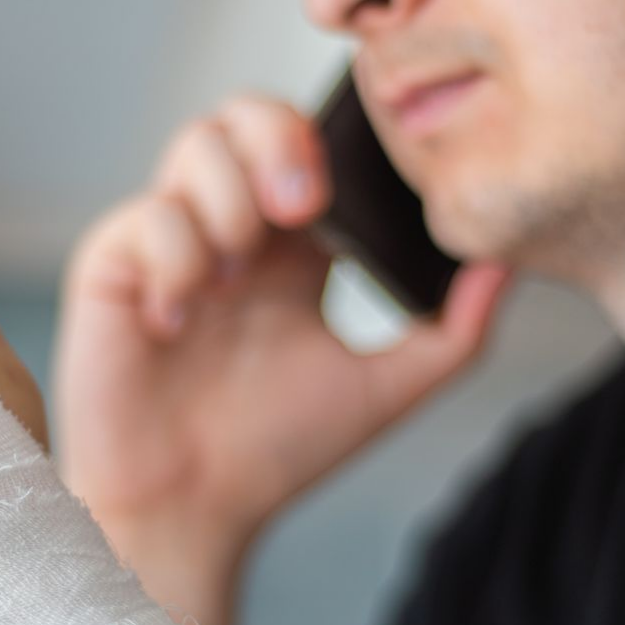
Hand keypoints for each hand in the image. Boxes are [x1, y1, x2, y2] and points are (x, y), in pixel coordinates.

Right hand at [54, 92, 512, 556]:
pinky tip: (181, 326)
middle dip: (280, 139)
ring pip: (196, 143)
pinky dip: (176, 262)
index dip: (336, 139)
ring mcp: (170, 240)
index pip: (313, 145)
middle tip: (304, 206)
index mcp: (294, 247)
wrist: (192, 511)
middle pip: (248, 113)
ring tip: (238, 275)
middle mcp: (231, 228)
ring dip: (229, 199)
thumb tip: (511, 261)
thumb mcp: (385, 389)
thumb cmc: (277, 453)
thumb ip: (454, 329)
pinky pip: (146, 216)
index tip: (359, 185)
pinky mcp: (114, 264)